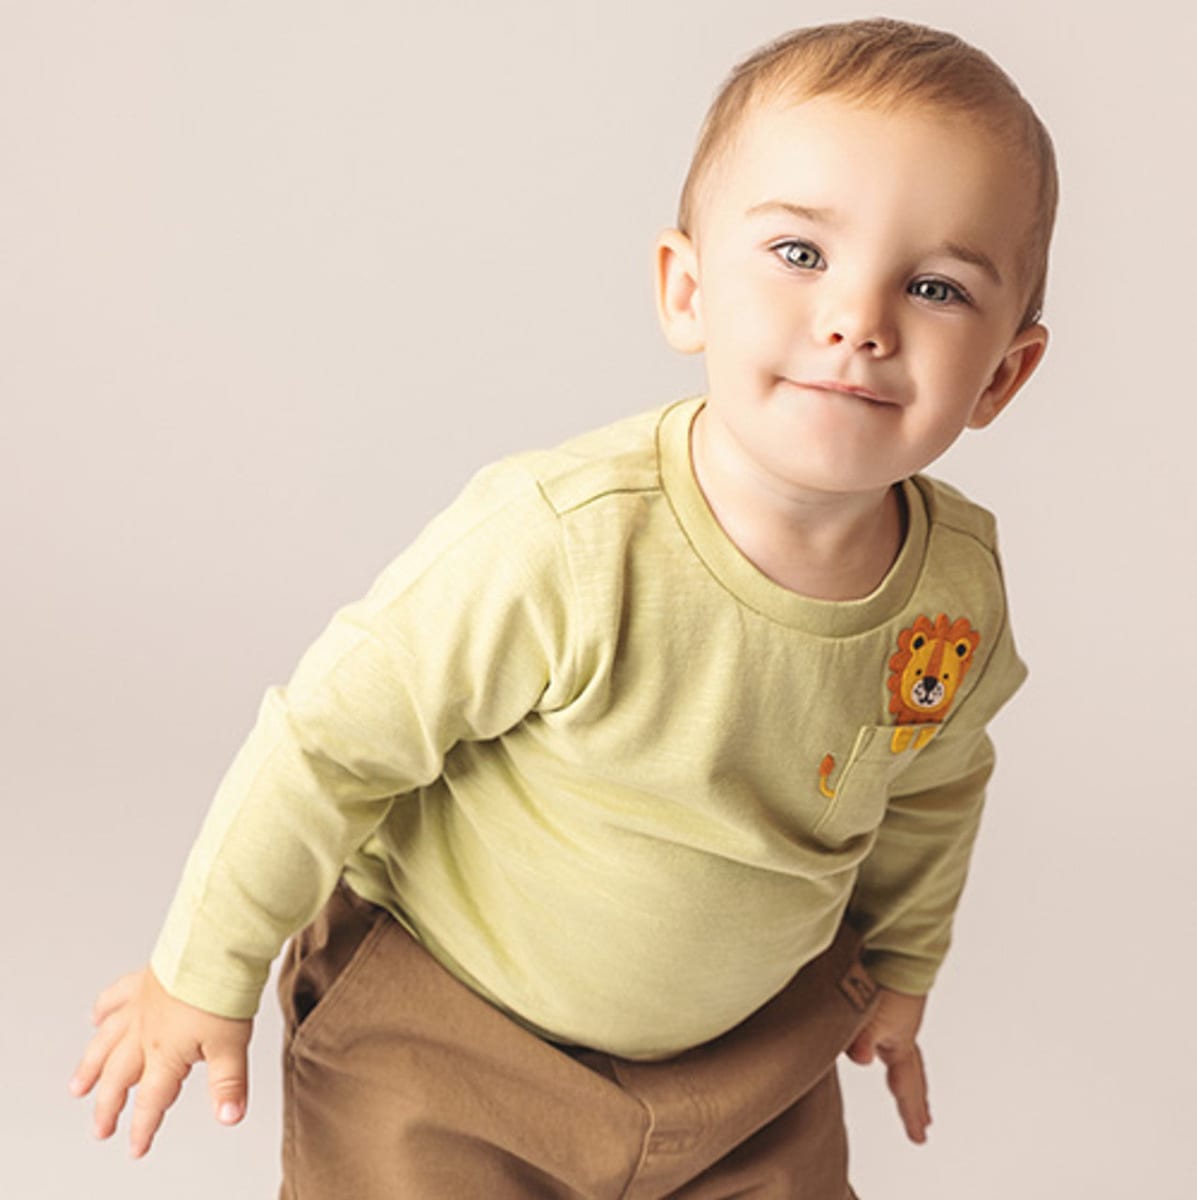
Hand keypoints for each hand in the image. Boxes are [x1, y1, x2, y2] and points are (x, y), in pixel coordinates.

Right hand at [70, 967, 252, 1157]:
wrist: (214, 946)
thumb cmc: (222, 991)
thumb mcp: (232, 1045)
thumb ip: (228, 1084)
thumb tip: (229, 1117)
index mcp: (165, 1054)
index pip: (151, 1101)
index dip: (144, 1127)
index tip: (136, 1147)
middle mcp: (145, 1033)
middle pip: (119, 1078)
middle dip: (109, 1107)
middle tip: (101, 1128)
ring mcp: (141, 1006)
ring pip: (106, 1043)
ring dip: (91, 1067)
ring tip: (78, 1086)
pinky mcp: (144, 980)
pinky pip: (115, 997)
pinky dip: (103, 1008)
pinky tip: (96, 1016)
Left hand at [845, 986, 929, 1142]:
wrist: (895, 937)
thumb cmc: (883, 971)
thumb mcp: (868, 1011)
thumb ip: (862, 1038)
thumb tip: (862, 1060)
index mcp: (899, 1039)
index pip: (906, 1083)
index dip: (910, 1110)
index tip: (920, 1136)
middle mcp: (901, 1028)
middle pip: (912, 1071)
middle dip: (915, 1098)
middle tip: (923, 1122)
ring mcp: (896, 1011)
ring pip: (903, 1050)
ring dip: (905, 1072)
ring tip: (904, 1088)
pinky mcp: (886, 994)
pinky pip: (889, 1028)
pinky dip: (890, 1043)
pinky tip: (881, 1041)